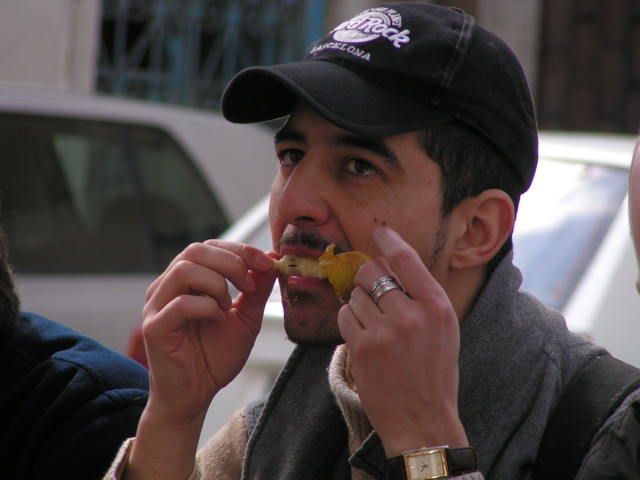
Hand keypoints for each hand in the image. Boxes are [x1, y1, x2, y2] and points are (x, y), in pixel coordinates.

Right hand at [141, 240, 276, 426]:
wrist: (195, 396)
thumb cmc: (214, 358)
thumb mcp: (245, 319)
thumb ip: (256, 290)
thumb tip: (272, 260)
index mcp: (187, 281)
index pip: (209, 247)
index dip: (240, 250)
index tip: (267, 264)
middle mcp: (168, 287)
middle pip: (195, 250)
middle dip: (231, 262)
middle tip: (250, 285)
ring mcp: (158, 306)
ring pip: (185, 270)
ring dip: (217, 284)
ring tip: (228, 307)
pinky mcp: (155, 327)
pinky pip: (180, 303)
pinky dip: (206, 307)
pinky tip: (217, 320)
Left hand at [337, 227, 467, 455]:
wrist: (421, 420)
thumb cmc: (434, 373)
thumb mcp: (443, 329)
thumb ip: (422, 295)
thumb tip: (391, 263)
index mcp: (437, 306)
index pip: (406, 259)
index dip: (389, 241)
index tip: (380, 233)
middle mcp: (411, 314)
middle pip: (371, 273)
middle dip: (367, 279)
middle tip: (374, 296)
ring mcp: (384, 331)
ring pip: (354, 295)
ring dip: (359, 305)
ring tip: (375, 327)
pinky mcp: (361, 348)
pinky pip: (344, 315)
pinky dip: (349, 321)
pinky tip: (363, 336)